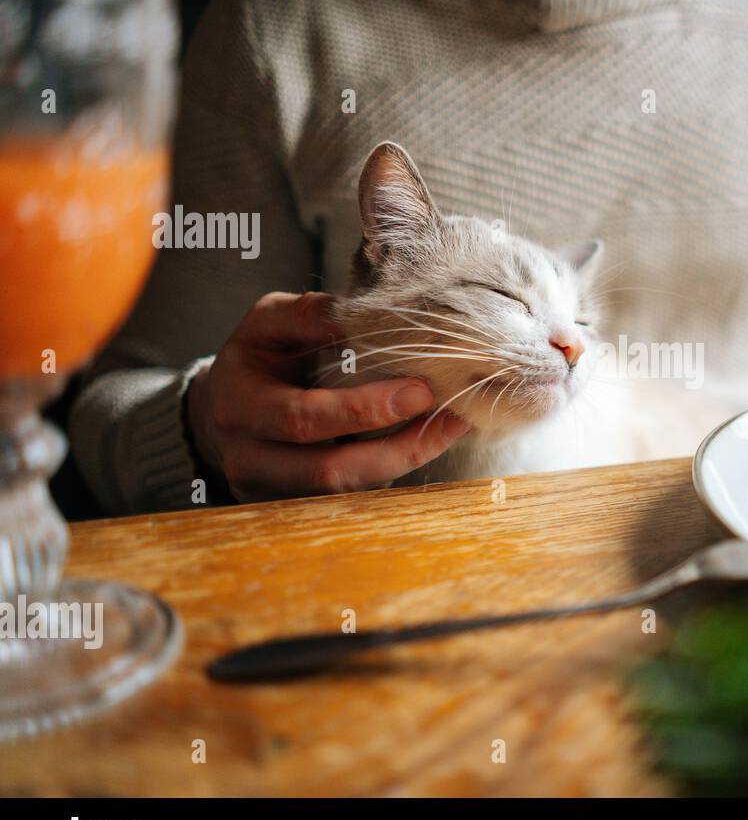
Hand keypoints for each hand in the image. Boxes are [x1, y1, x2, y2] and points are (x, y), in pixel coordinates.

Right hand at [185, 291, 468, 501]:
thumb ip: (309, 315)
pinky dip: (396, 470)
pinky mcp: (297, 507)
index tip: (420, 390)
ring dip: (408, 461)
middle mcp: (251, 458)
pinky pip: (355, 497)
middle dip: (400, 447)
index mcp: (239, 406)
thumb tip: (363, 312)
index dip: (364, 409)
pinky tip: (429, 442)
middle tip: (452, 416)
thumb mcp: (268, 322)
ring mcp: (274, 491)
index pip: (304, 419)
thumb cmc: (256, 358)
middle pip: (332, 471)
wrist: (223, 409)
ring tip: (453, 427)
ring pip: (350, 491)